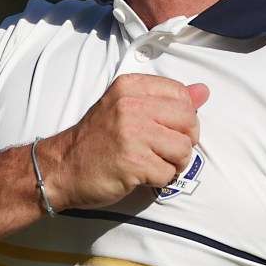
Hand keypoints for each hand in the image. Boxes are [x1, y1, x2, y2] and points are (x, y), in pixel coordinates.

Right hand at [42, 73, 208, 209]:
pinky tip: (141, 175)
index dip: (184, 117)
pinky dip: (159, 179)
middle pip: (188, 120)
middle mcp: (131, 105)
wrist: (62, 167)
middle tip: (164, 150)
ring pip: (183, 149)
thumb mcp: (126, 108)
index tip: (167, 128)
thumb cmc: (97, 139)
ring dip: (173, 163)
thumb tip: (204, 91)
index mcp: (130, 86)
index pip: (182, 94)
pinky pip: (168, 173)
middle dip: (184, 141)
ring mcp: (131, 133)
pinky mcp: (133, 162)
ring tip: (152, 163)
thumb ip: (166, 99)